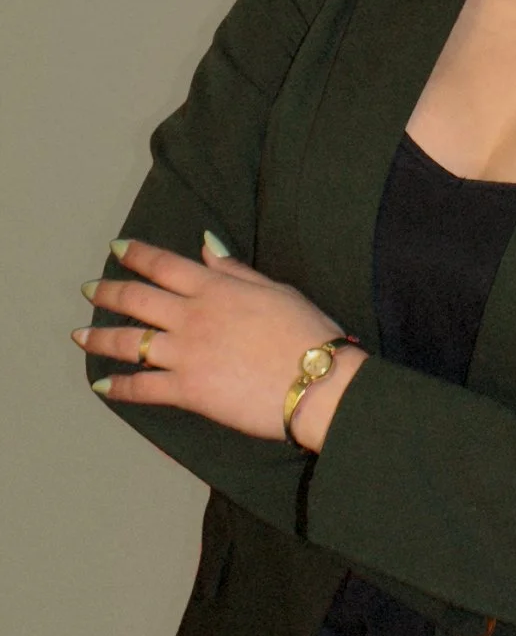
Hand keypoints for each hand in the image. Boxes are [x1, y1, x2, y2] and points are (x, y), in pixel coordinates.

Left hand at [72, 237, 367, 447]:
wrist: (314, 380)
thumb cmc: (304, 330)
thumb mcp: (273, 288)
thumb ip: (234, 269)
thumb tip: (206, 245)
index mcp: (214, 287)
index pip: (164, 265)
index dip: (137, 255)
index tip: (118, 249)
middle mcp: (192, 316)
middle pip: (137, 300)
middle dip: (108, 293)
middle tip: (89, 291)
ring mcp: (185, 353)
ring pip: (130, 342)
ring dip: (100, 338)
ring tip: (80, 335)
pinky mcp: (187, 390)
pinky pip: (143, 387)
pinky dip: (119, 386)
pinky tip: (102, 385)